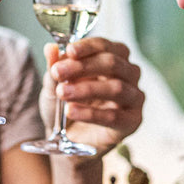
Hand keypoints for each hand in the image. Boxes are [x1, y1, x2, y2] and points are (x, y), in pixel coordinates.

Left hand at [41, 37, 143, 155]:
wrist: (69, 137)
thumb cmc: (68, 103)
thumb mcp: (55, 85)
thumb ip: (54, 68)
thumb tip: (50, 48)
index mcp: (113, 57)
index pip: (104, 46)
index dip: (87, 46)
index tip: (68, 50)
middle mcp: (128, 74)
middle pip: (112, 63)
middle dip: (83, 66)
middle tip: (58, 72)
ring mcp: (134, 97)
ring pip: (116, 88)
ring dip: (86, 89)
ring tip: (63, 93)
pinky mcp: (132, 121)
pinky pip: (114, 116)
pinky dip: (91, 113)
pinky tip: (72, 111)